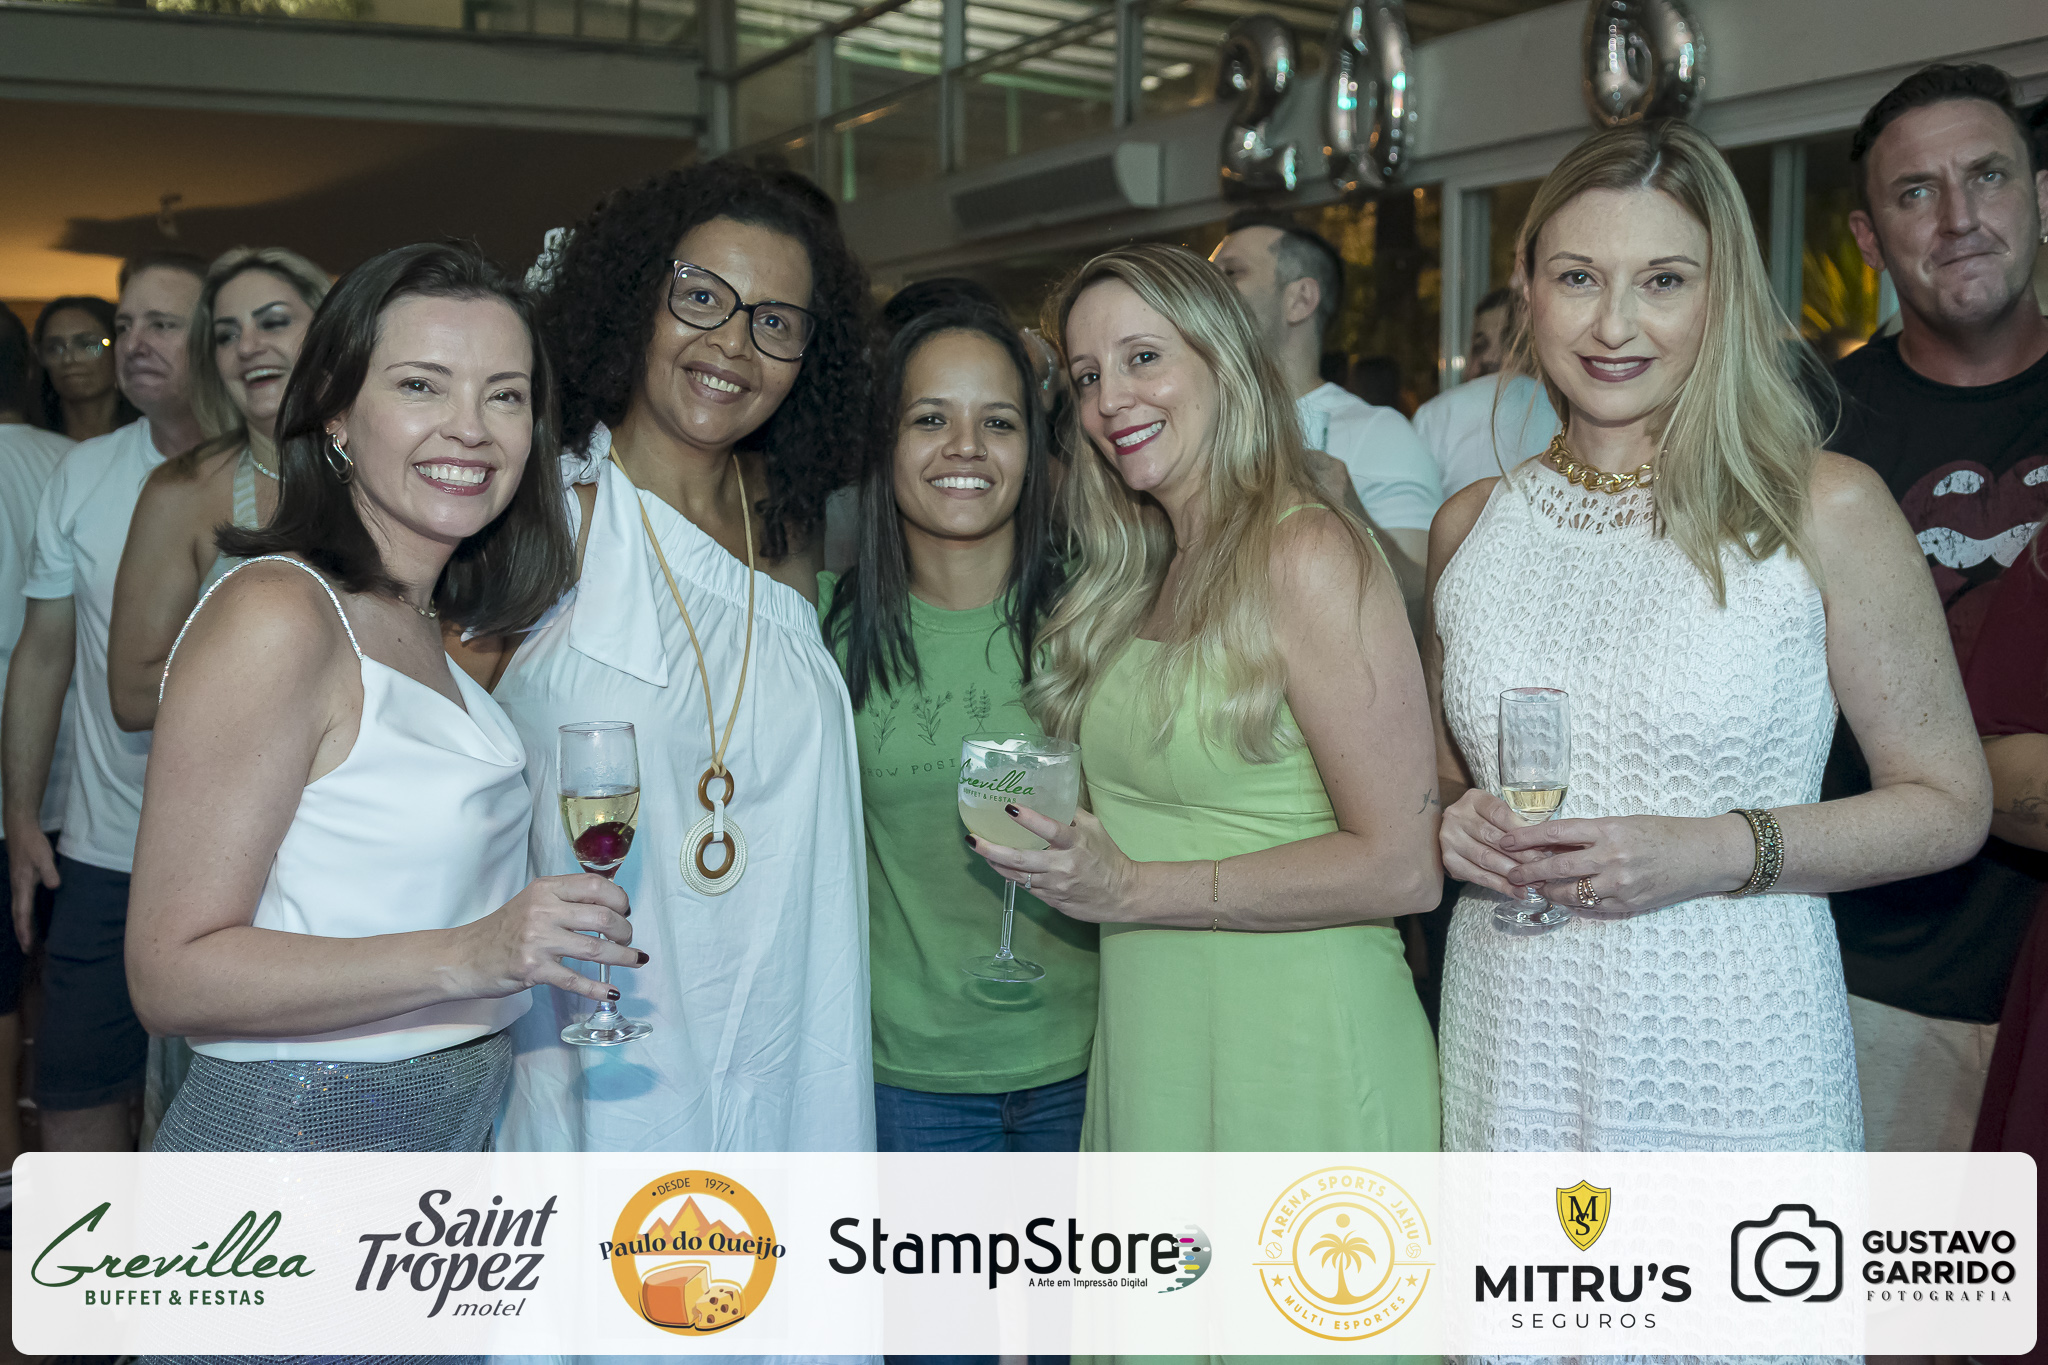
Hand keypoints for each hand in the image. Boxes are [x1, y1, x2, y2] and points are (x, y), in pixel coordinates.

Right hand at [3, 814, 58, 952]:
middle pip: (18, 915)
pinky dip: (24, 913)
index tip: (26, 945)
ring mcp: (18, 884)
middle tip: (27, 950)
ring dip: (22, 925)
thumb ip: (49, 872)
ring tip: (27, 939)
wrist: (20, 829)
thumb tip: (54, 886)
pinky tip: (29, 916)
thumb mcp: (43, 857)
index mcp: (22, 885)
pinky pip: (22, 902)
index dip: (24, 930)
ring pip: (19, 909)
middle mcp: (18, 888)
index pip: (22, 913)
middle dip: (22, 933)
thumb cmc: (32, 843)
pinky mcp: (22, 879)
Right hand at [453, 873, 637, 1004]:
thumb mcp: (533, 902)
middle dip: (625, 930)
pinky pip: (575, 979)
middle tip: (627, 939)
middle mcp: (543, 910)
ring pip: (595, 948)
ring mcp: (538, 940)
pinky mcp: (533, 969)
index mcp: (546, 889)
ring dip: (622, 957)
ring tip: (634, 960)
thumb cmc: (502, 930)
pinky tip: (612, 991)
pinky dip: (598, 988)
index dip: (620, 899)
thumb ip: (565, 900)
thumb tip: (610, 907)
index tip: (625, 910)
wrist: (463, 957)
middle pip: (603, 917)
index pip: (596, 885)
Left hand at [967, 805, 1139, 924]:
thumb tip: (1046, 794)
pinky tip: (1001, 866)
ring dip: (995, 863)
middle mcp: (1063, 866)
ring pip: (1017, 876)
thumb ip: (1070, 813)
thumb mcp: (1094, 828)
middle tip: (972, 839)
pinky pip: (1026, 888)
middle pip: (1020, 859)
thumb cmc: (1108, 857)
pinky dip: (1011, 876)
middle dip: (991, 849)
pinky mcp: (1052, 901)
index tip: (1008, 807)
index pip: (1050, 829)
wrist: (1123, 894)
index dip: (1028, 819)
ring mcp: (1055, 886)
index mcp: (1076, 844)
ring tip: (980, 850)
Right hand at [1438, 788, 1548, 896]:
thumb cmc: (1484, 822)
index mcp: (1473, 800)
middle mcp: (1457, 817)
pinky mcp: (1449, 861)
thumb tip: (1543, 843)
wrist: (1455, 833)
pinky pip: (1478, 876)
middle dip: (1521, 855)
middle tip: (1542, 866)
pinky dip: (1500, 885)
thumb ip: (1515, 823)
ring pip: (1486, 859)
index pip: (1499, 814)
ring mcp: (1450, 839)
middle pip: (1493, 838)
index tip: (1541, 844)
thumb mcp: (1496, 813)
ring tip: (1534, 883)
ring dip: (1512, 873)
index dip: (1521, 830)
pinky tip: (1517, 891)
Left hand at [1498, 812, 1750, 914]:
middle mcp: (1612, 856)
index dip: (1526, 837)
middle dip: (1529, 871)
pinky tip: (1567, 898)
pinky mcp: (1628, 903)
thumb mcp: (1625, 823)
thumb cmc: (1664, 833)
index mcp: (1609, 829)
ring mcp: (1620, 883)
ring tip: (1537, 888)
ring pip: (1570, 892)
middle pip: (1557, 866)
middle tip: (1511, 873)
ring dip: (1549, 891)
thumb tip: (1553, 842)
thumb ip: (1591, 833)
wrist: (1704, 856)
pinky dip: (1576, 902)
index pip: (1556, 832)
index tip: (1506, 841)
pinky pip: (1591, 906)